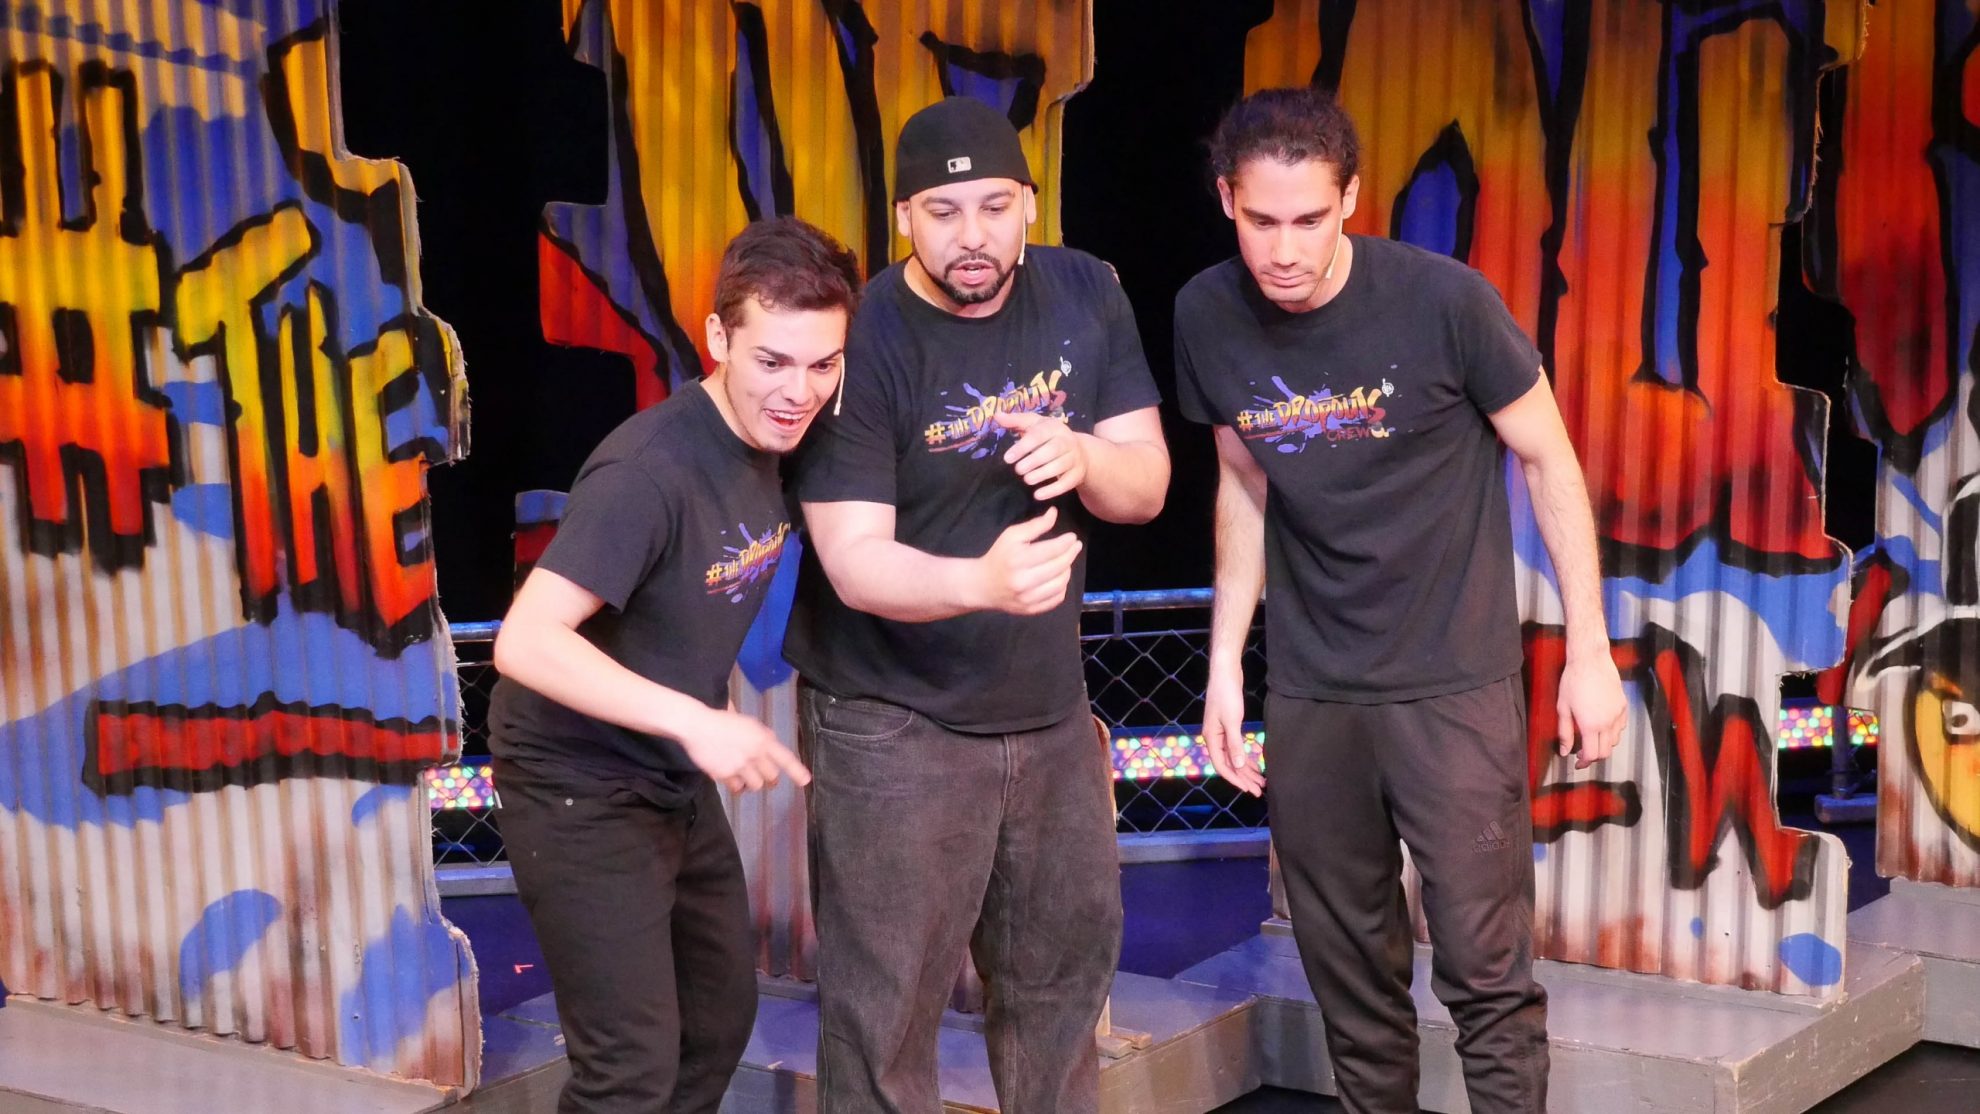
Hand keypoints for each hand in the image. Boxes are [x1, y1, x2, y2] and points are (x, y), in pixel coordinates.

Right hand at [674, 705, 811, 792]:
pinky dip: (738, 787)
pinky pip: (738, 788)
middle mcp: (755, 753)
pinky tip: (733, 780)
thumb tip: (771, 742)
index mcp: (762, 738)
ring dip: (753, 783)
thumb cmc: (721, 720)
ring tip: (746, 777)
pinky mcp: (725, 774)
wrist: (697, 725)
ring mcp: (740, 765)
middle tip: (767, 780)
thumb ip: (761, 735)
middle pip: (772, 776)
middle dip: (770, 779)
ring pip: (756, 785)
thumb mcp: (747, 722)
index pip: (785, 757)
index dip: (796, 771)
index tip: (806, 781)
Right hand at [974, 506, 1081, 614]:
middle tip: (1075, 546)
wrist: (983, 585)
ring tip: (1066, 561)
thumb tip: (1054, 513)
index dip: (1066, 543)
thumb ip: (1034, 525)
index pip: (1052, 550)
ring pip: (1061, 583)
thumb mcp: (1011, 535)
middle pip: (1059, 566)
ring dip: (1067, 570)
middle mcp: (1023, 581)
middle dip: (1070, 554)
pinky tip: (1059, 577)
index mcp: (1017, 560)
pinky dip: (1062, 586)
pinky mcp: (1031, 610)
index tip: (1073, 537)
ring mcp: (1028, 598)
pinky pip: (1057, 598)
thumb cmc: (999, 556)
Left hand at [996, 410, 1087, 499]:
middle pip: (1053, 450)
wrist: (1080, 452)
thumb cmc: (1049, 437)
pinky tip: (1038, 495)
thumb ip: (1016, 421)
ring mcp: (1074, 458)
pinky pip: (1066, 483)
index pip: (1039, 435)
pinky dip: (1052, 490)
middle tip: (1018, 470)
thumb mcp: (1034, 425)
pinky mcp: (1077, 475)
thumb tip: (997, 415)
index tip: (1007, 458)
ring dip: (1042, 474)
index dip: (1023, 446)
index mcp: (1055, 427)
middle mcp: (1068, 441)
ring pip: (1060, 466)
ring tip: (1027, 480)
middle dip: (1034, 461)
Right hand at [1203, 664, 1262, 795]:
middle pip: (1229, 763)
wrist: (1225, 672)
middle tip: (1259, 789)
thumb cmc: (1226, 695)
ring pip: (1234, 756)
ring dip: (1247, 769)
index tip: (1249, 789)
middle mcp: (1214, 738)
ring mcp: (1221, 732)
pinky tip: (1255, 764)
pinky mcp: (1229, 726)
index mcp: (1211, 738)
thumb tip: (1239, 766)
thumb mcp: (1232, 721)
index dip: (1236, 779)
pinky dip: (1246, 756)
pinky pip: (1237, 747)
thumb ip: (1234, 744)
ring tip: (1261, 780)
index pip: (1222, 766)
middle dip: (1244, 777)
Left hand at [1557, 654, 1626, 769]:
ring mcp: (1618, 714)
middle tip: (1582, 754)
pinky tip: (1603, 726)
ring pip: (1615, 740)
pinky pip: (1621, 727)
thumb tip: (1565, 751)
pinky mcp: (1623, 706)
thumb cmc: (1573, 681)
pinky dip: (1613, 732)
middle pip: (1606, 752)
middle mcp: (1608, 723)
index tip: (1577, 763)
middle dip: (1594, 756)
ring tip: (1591, 739)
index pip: (1592, 754)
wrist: (1590, 660)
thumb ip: (1565, 733)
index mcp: (1591, 726)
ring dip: (1604, 744)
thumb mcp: (1563, 708)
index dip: (1584, 762)